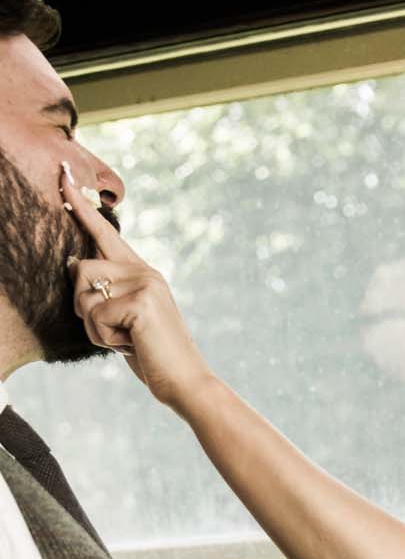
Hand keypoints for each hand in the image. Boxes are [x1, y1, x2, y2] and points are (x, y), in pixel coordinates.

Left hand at [60, 164, 214, 411]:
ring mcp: (145, 284)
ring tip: (125, 339)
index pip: (103, 233)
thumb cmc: (153, 356)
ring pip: (84, 294)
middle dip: (83, 306)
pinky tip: (130, 346)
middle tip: (115, 331)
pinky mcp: (141, 303)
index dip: (80, 206)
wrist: (187, 382)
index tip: (63, 176)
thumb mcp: (124, 319)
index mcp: (142, 272)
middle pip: (80, 270)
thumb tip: (72, 264)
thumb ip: (103, 292)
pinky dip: (105, 340)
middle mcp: (144, 271)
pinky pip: (96, 318)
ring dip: (94, 326)